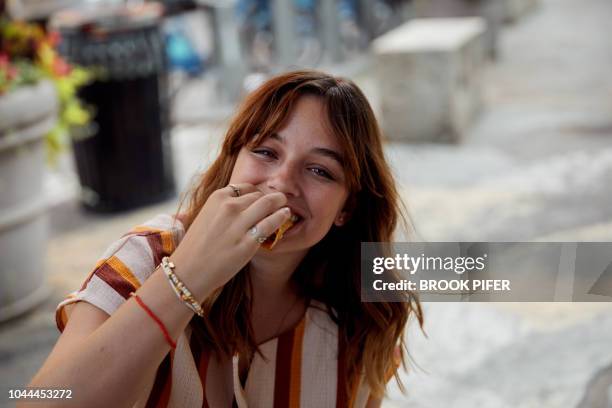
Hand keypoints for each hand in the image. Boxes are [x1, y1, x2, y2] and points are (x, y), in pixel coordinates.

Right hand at [169, 183, 290, 301]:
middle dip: (271, 198)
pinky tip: (286, 215)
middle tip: (279, 201)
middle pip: (259, 195)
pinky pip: (270, 224)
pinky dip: (281, 216)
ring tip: (285, 206)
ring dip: (280, 203)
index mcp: (217, 198)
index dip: (257, 192)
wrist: (188, 271)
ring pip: (268, 204)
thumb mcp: (207, 216)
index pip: (246, 187)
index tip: (262, 198)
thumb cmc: (197, 245)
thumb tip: (247, 202)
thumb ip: (224, 207)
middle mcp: (228, 207)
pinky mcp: (247, 243)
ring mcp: (238, 225)